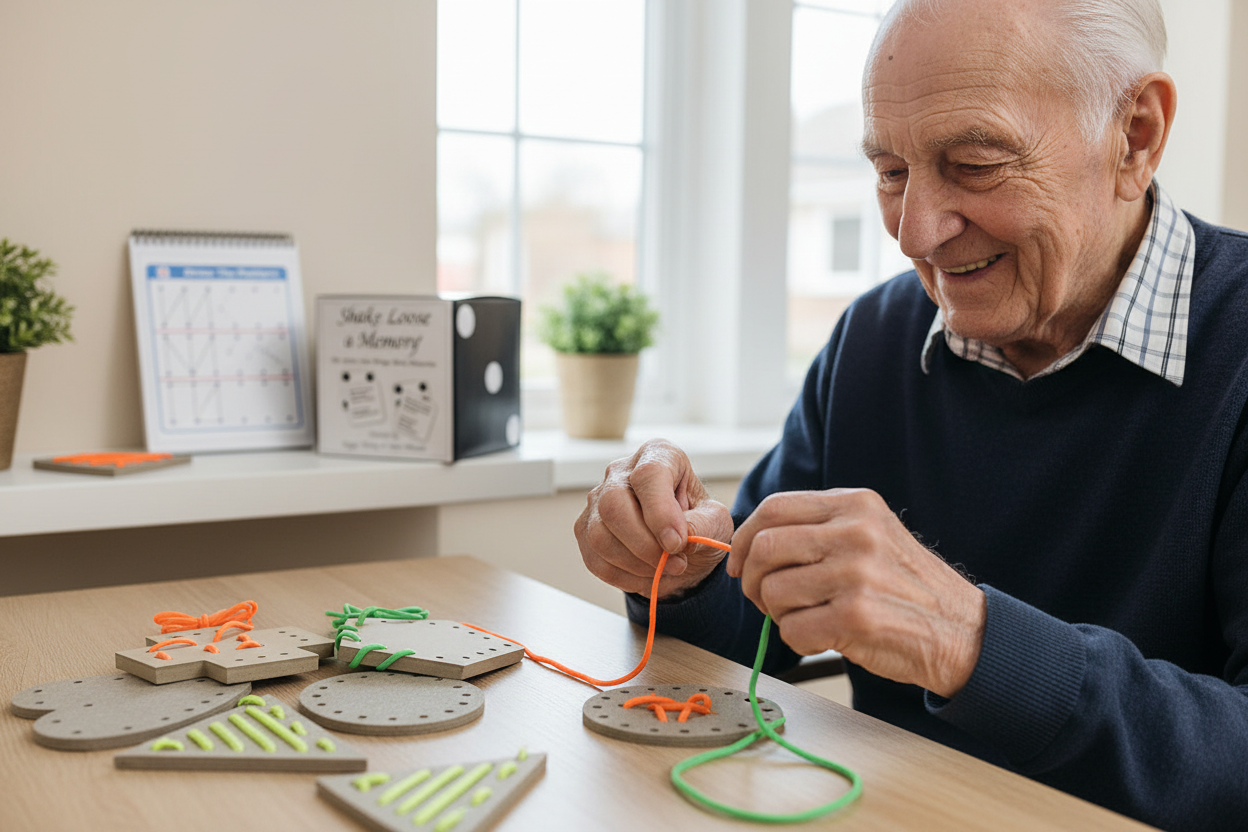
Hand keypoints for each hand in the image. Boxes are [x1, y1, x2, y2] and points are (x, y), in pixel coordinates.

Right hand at [575, 438, 734, 598]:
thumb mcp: (715, 522)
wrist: (680, 546)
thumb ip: (704, 525)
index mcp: (658, 455)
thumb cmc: (698, 523)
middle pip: (614, 504)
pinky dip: (623, 576)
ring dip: (635, 564)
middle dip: (644, 545)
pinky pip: (594, 558)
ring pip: (599, 535)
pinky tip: (646, 575)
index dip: (661, 512)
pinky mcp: (585, 529)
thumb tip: (681, 536)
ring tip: (664, 570)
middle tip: (675, 564)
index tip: (677, 543)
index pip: (648, 475)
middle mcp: (621, 471)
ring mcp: (597, 500)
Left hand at [727, 488, 985, 697]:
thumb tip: (752, 542)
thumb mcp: (871, 535)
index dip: (744, 538)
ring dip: (778, 614)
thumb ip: (819, 529)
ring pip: (773, 591)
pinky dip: (798, 640)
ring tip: (809, 617)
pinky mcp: (856, 617)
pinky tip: (825, 637)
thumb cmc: (906, 588)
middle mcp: (856, 533)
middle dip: (754, 580)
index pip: (774, 507)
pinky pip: (791, 629)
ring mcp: (856, 574)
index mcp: (856, 505)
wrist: (963, 631)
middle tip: (766, 599)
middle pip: (765, 548)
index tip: (740, 563)